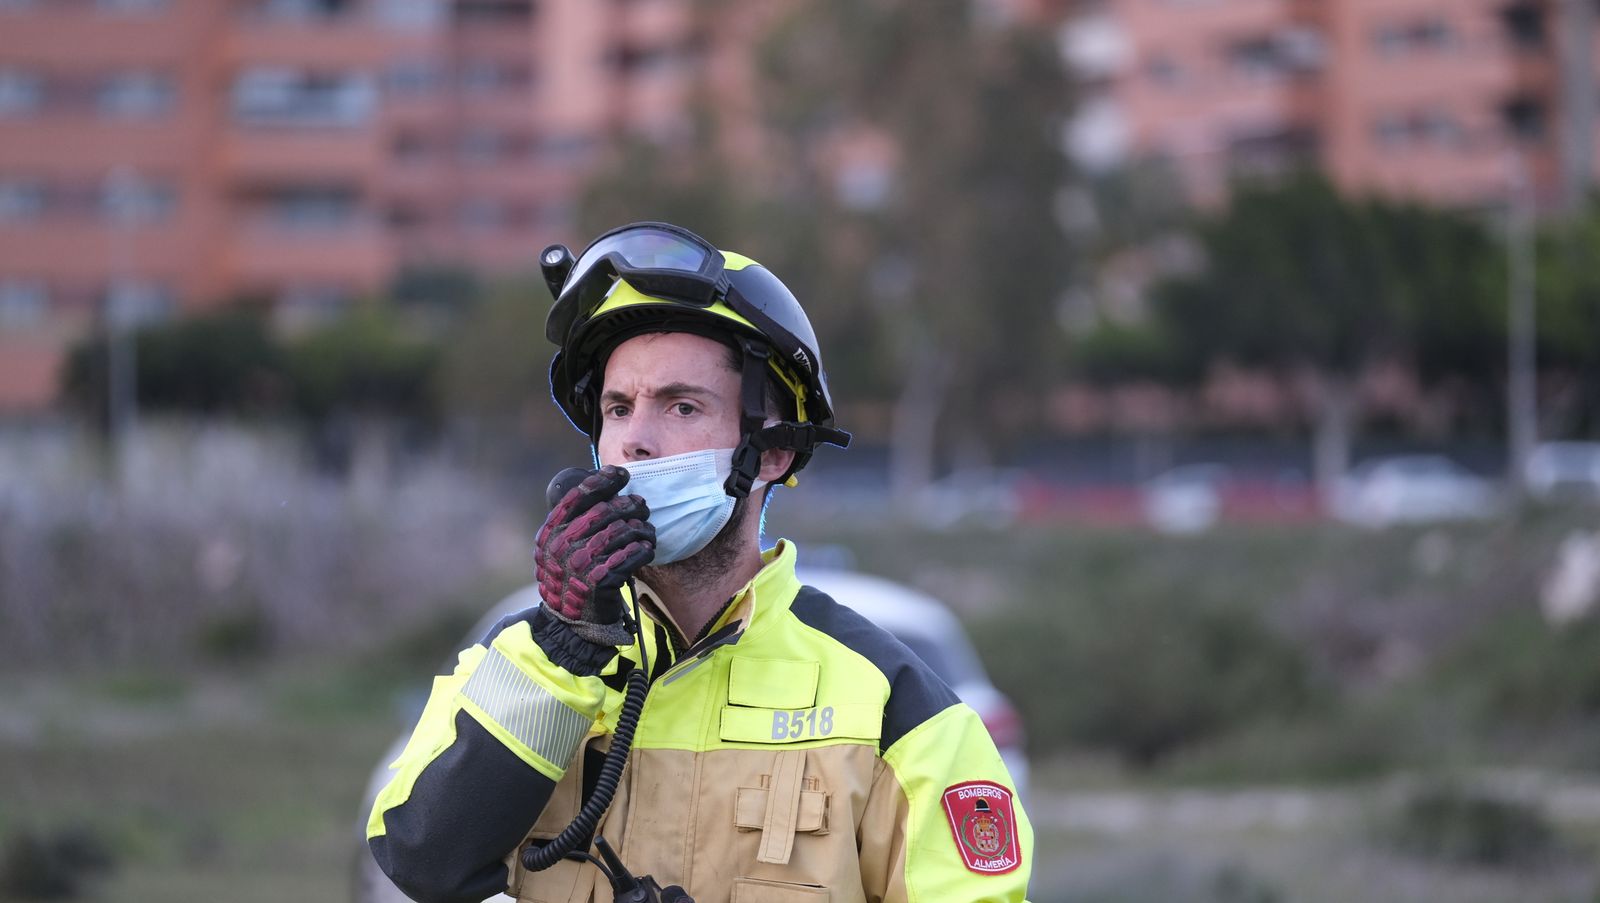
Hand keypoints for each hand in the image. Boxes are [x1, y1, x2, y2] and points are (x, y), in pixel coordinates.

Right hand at [534, 465, 654, 646]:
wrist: (570, 624)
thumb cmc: (572, 580)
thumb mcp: (561, 550)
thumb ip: (575, 524)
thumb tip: (608, 494)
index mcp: (551, 533)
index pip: (578, 496)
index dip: (602, 481)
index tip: (621, 474)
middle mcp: (562, 545)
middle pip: (605, 511)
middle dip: (630, 505)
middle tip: (643, 507)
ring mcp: (580, 562)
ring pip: (622, 531)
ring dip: (641, 528)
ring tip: (648, 531)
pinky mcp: (600, 580)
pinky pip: (631, 555)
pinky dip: (643, 549)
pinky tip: (647, 549)